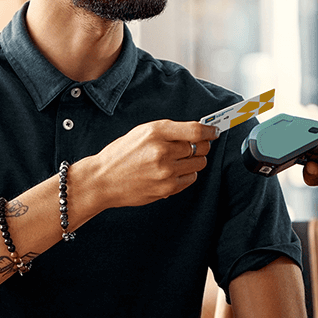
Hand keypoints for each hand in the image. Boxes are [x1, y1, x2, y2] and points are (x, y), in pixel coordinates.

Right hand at [82, 120, 218, 210]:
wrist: (102, 180)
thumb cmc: (121, 154)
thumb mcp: (142, 132)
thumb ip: (168, 131)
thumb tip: (196, 131)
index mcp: (156, 132)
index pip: (195, 130)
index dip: (209, 131)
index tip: (214, 131)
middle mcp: (162, 151)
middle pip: (200, 147)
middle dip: (201, 146)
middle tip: (196, 146)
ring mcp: (166, 171)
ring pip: (198, 164)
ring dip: (195, 160)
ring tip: (181, 159)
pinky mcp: (167, 188)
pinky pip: (190, 179)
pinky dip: (187, 174)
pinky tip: (174, 171)